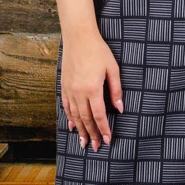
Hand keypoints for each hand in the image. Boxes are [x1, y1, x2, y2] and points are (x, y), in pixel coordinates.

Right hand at [60, 29, 123, 151]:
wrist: (78, 37)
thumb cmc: (98, 50)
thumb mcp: (112, 68)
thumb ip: (116, 90)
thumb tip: (120, 109)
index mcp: (93, 89)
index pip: (99, 115)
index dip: (104, 129)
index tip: (108, 140)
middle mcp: (79, 92)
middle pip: (86, 119)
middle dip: (92, 134)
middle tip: (96, 147)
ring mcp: (69, 89)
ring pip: (75, 115)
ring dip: (80, 130)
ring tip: (84, 142)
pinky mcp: (64, 85)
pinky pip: (66, 106)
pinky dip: (69, 117)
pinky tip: (72, 126)